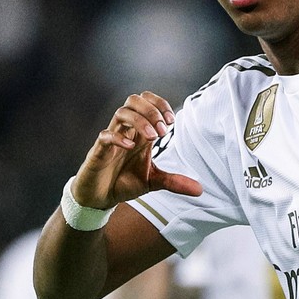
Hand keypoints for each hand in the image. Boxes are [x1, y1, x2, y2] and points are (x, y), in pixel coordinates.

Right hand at [74, 92, 202, 208]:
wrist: (100, 198)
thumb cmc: (123, 182)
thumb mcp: (153, 181)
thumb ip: (174, 181)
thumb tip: (199, 190)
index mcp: (139, 132)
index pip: (147, 102)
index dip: (161, 105)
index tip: (172, 121)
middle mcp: (125, 131)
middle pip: (134, 100)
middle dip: (151, 110)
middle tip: (163, 131)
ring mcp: (111, 140)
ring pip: (121, 112)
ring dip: (140, 120)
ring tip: (153, 137)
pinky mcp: (98, 152)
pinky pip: (105, 135)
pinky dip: (118, 137)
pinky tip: (131, 147)